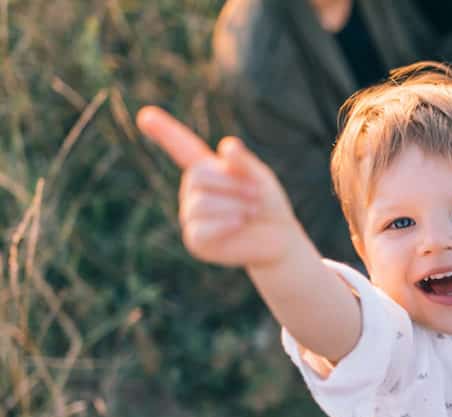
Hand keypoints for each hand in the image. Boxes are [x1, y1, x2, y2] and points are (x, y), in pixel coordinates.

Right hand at [136, 106, 301, 268]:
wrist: (280, 240)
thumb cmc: (268, 205)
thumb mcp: (260, 177)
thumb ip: (244, 163)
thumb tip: (227, 146)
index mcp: (208, 168)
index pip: (181, 146)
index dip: (164, 130)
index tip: (145, 114)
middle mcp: (193, 190)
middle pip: (198, 175)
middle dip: (233, 185)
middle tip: (257, 196)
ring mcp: (191, 216)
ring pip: (201, 202)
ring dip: (236, 206)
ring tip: (252, 212)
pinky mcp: (196, 240)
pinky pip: (202, 228)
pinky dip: (227, 224)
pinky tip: (240, 224)